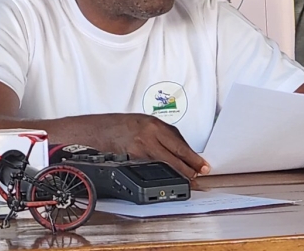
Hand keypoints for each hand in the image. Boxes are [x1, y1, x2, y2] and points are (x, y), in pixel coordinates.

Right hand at [89, 114, 209, 179]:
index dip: (193, 156)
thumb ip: (162, 134)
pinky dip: (160, 173)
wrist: (100, 129)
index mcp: (153, 124)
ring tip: (187, 179)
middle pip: (176, 153)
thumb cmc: (122, 125)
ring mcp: (140, 147)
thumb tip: (181, 150)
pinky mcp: (132, 158)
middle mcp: (148, 134)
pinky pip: (151, 168)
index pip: (179, 142)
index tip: (203, 164)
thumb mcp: (145, 123)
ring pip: (165, 163)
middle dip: (190, 167)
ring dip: (177, 172)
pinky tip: (166, 176)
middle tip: (199, 175)